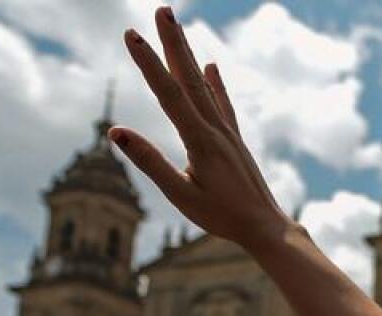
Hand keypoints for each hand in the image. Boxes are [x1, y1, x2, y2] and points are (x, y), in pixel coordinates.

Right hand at [110, 6, 292, 251]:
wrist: (267, 228)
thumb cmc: (222, 217)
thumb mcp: (180, 195)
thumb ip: (150, 162)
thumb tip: (115, 132)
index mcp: (200, 141)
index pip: (169, 94)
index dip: (149, 63)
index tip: (132, 35)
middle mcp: (216, 130)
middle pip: (190, 78)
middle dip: (173, 43)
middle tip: (162, 10)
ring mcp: (228, 133)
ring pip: (204, 86)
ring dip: (188, 55)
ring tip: (177, 27)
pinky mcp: (234, 141)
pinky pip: (222, 105)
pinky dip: (214, 83)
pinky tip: (210, 67)